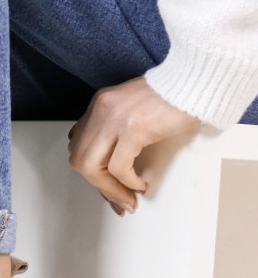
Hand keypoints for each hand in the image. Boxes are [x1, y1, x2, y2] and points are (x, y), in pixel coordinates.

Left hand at [67, 77, 200, 215]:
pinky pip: (118, 167)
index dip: (90, 172)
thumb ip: (116, 130)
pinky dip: (127, 182)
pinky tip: (139, 184)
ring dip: (110, 189)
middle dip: (97, 185)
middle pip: (80, 159)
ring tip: (127, 197)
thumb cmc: (172, 96)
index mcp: (100, 105)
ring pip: (92, 166)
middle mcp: (102, 109)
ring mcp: (115, 118)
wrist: (196, 79)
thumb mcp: (134, 109)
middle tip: (117, 199)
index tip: (106, 188)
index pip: (80, 146)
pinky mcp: (134, 128)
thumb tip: (111, 166)